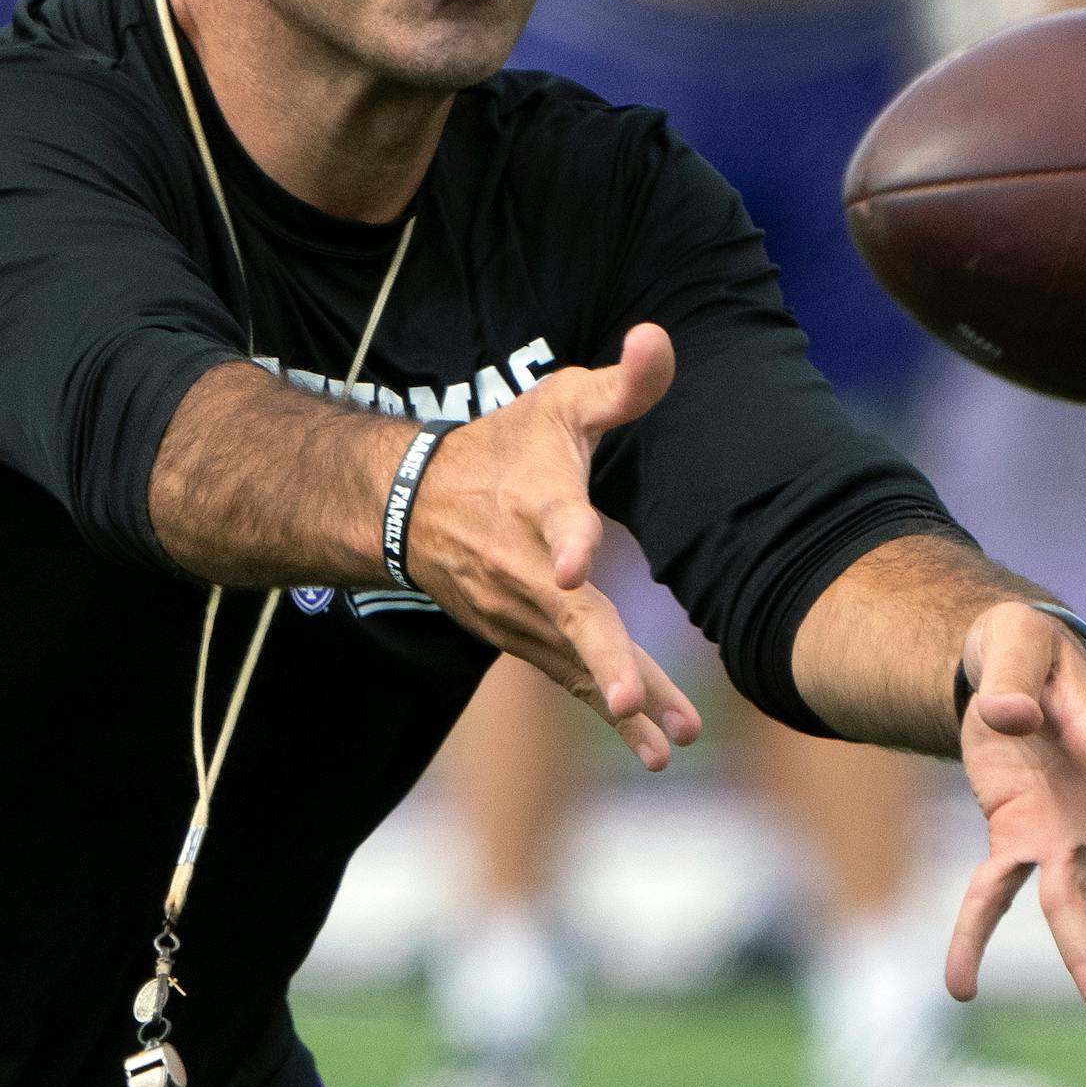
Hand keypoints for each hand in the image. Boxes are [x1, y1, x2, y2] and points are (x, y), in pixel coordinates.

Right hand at [408, 322, 702, 771]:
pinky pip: (570, 677)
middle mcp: (522, 565)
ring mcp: (518, 611)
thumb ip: (620, 384)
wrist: (414, 505)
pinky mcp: (522, 638)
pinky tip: (653, 749)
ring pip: (576, 659)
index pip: (554, 518)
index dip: (567, 540)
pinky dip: (608, 712)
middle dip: (597, 656)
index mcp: (535, 500)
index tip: (573, 567)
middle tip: (623, 698)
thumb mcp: (558, 402)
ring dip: (623, 700)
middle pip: (565, 614)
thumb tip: (659, 337)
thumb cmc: (505, 446)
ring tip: (671, 742)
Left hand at [946, 601, 1085, 1018]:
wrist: (1004, 671)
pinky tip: (960, 987)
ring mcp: (1058, 827)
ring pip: (1075, 897)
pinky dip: (973, 937)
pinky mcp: (1016, 837)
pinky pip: (993, 894)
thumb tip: (1007, 717)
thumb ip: (1010, 679)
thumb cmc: (1024, 648)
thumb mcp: (1013, 644)